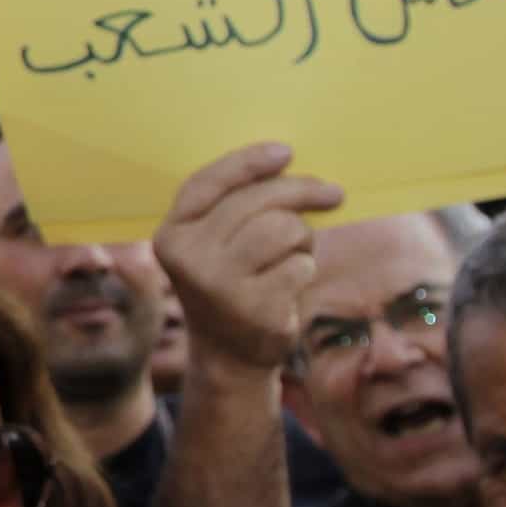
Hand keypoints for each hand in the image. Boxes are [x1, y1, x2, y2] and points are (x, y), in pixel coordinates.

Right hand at [152, 143, 346, 376]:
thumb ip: (232, 206)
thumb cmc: (230, 282)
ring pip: (283, 229)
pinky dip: (305, 268)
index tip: (286, 151)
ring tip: (292, 255)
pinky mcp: (255, 309)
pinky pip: (301, 264)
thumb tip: (286, 161)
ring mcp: (219, 286)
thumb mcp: (213, 244)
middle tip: (333, 193)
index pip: (208, 183)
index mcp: (172, 234)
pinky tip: (289, 285)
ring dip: (302, 238)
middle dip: (301, 192)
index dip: (248, 163)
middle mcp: (188, 258)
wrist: (228, 355)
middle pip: (256, 202)